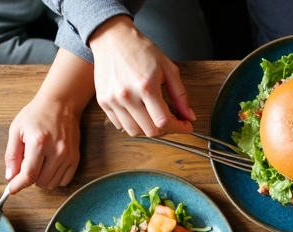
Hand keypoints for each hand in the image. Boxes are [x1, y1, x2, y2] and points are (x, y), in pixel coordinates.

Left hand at [5, 49, 94, 192]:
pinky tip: (49, 167)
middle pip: (40, 182)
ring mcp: (68, 156)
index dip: (18, 185)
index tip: (11, 189)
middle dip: (30, 178)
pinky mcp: (76, 158)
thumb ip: (12, 155)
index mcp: (39, 143)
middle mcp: (56, 152)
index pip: (29, 174)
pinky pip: (64, 180)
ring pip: (52, 184)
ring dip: (42, 179)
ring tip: (39, 163)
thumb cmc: (36, 115)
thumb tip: (10, 176)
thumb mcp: (16, 130)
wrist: (60, 104)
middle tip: (26, 164)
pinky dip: (54, 178)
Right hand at [88, 16, 194, 136]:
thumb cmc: (141, 50)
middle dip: (165, 129)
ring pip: (134, 131)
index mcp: (146, 87)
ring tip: (153, 116)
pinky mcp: (103, 102)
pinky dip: (131, 124)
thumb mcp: (168, 68)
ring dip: (147, 128)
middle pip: (150, 131)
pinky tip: (138, 113)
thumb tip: (189, 116)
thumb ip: (181, 95)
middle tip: (171, 120)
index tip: (185, 126)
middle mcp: (127, 96)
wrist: (112, 39)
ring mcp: (113, 100)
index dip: (179, 128)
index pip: (164, 121)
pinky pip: (119, 125)